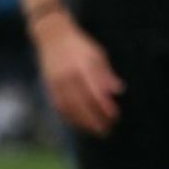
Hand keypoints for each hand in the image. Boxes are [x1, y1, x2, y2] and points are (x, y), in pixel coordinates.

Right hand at [30, 15, 122, 135]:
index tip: (115, 116)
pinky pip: (60, 107)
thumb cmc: (79, 46)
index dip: (105, 107)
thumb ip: (106, 73)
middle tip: (106, 130)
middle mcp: (69, 76)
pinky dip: (69, 118)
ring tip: (94, 131)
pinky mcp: (49, 87)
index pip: (96, 92)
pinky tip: (78, 124)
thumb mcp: (97, 54)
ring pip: (70, 109)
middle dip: (95, 120)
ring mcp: (57, 83)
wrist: (52, 37)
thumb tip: (118, 90)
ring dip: (83, 123)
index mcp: (83, 67)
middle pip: (83, 104)